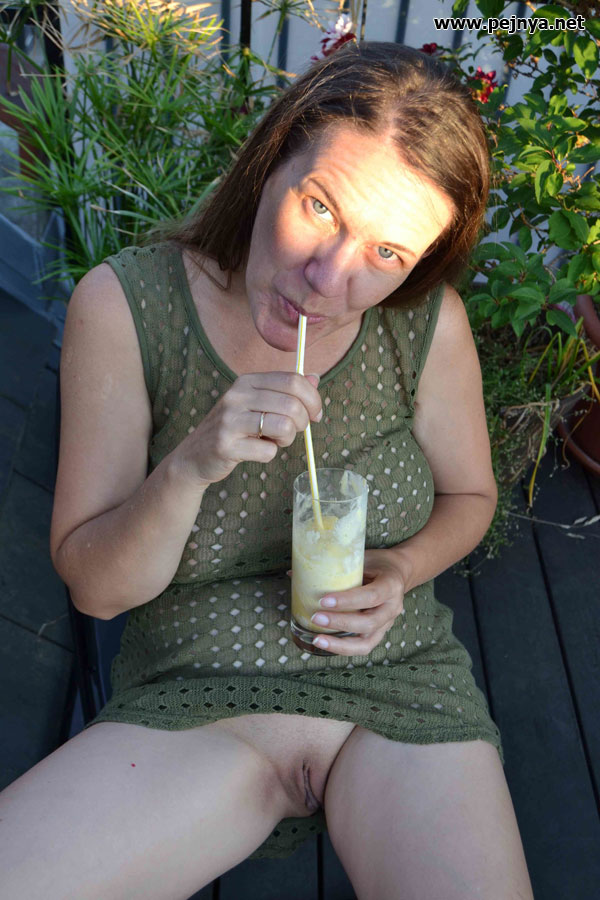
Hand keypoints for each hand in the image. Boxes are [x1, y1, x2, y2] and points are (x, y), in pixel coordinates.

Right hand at [174, 372, 321, 486]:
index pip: (292, 380)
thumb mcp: (257, 404)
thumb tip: (315, 378)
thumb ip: (285, 391)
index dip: (312, 399)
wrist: (195, 456)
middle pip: (292, 404)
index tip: (315, 414)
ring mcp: (229, 421)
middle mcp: (236, 396)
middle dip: (302, 422)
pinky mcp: (226, 446)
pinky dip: (269, 454)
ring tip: (275, 441)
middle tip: (292, 431)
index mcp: (246, 382)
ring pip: (284, 426)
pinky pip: (268, 452)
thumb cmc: (233, 429)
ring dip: (287, 439)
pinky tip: (255, 451)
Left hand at [305, 549, 408, 656]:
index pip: (371, 596)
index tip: (324, 600)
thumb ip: (336, 565)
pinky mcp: (379, 633)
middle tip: (316, 617)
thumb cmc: (377, 563)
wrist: (398, 572)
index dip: (348, 600)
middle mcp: (393, 608)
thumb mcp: (362, 557)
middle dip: (340, 623)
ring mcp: (387, 624)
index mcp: (391, 585)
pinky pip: (362, 647)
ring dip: (340, 643)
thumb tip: (294, 572)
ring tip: (317, 639)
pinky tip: (325, 643)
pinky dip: (343, 648)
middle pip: (368, 623)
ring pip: (366, 642)